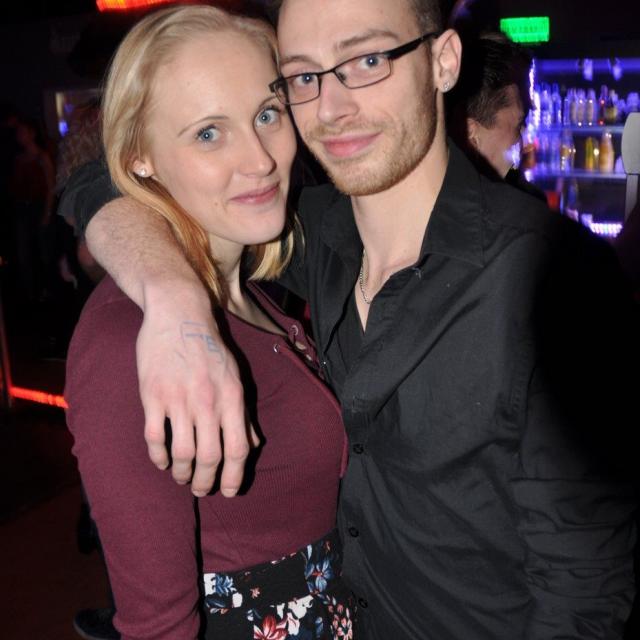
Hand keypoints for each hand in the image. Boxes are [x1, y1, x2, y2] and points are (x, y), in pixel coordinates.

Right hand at [136, 289, 256, 496]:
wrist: (179, 314)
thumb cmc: (210, 348)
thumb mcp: (234, 376)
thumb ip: (242, 413)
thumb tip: (252, 445)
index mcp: (232, 397)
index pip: (238, 449)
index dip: (234, 476)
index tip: (228, 492)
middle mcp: (208, 401)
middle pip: (210, 456)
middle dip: (206, 481)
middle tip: (201, 489)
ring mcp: (178, 399)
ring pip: (182, 452)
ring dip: (182, 473)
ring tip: (182, 477)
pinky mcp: (153, 395)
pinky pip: (154, 437)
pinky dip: (158, 456)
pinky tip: (161, 461)